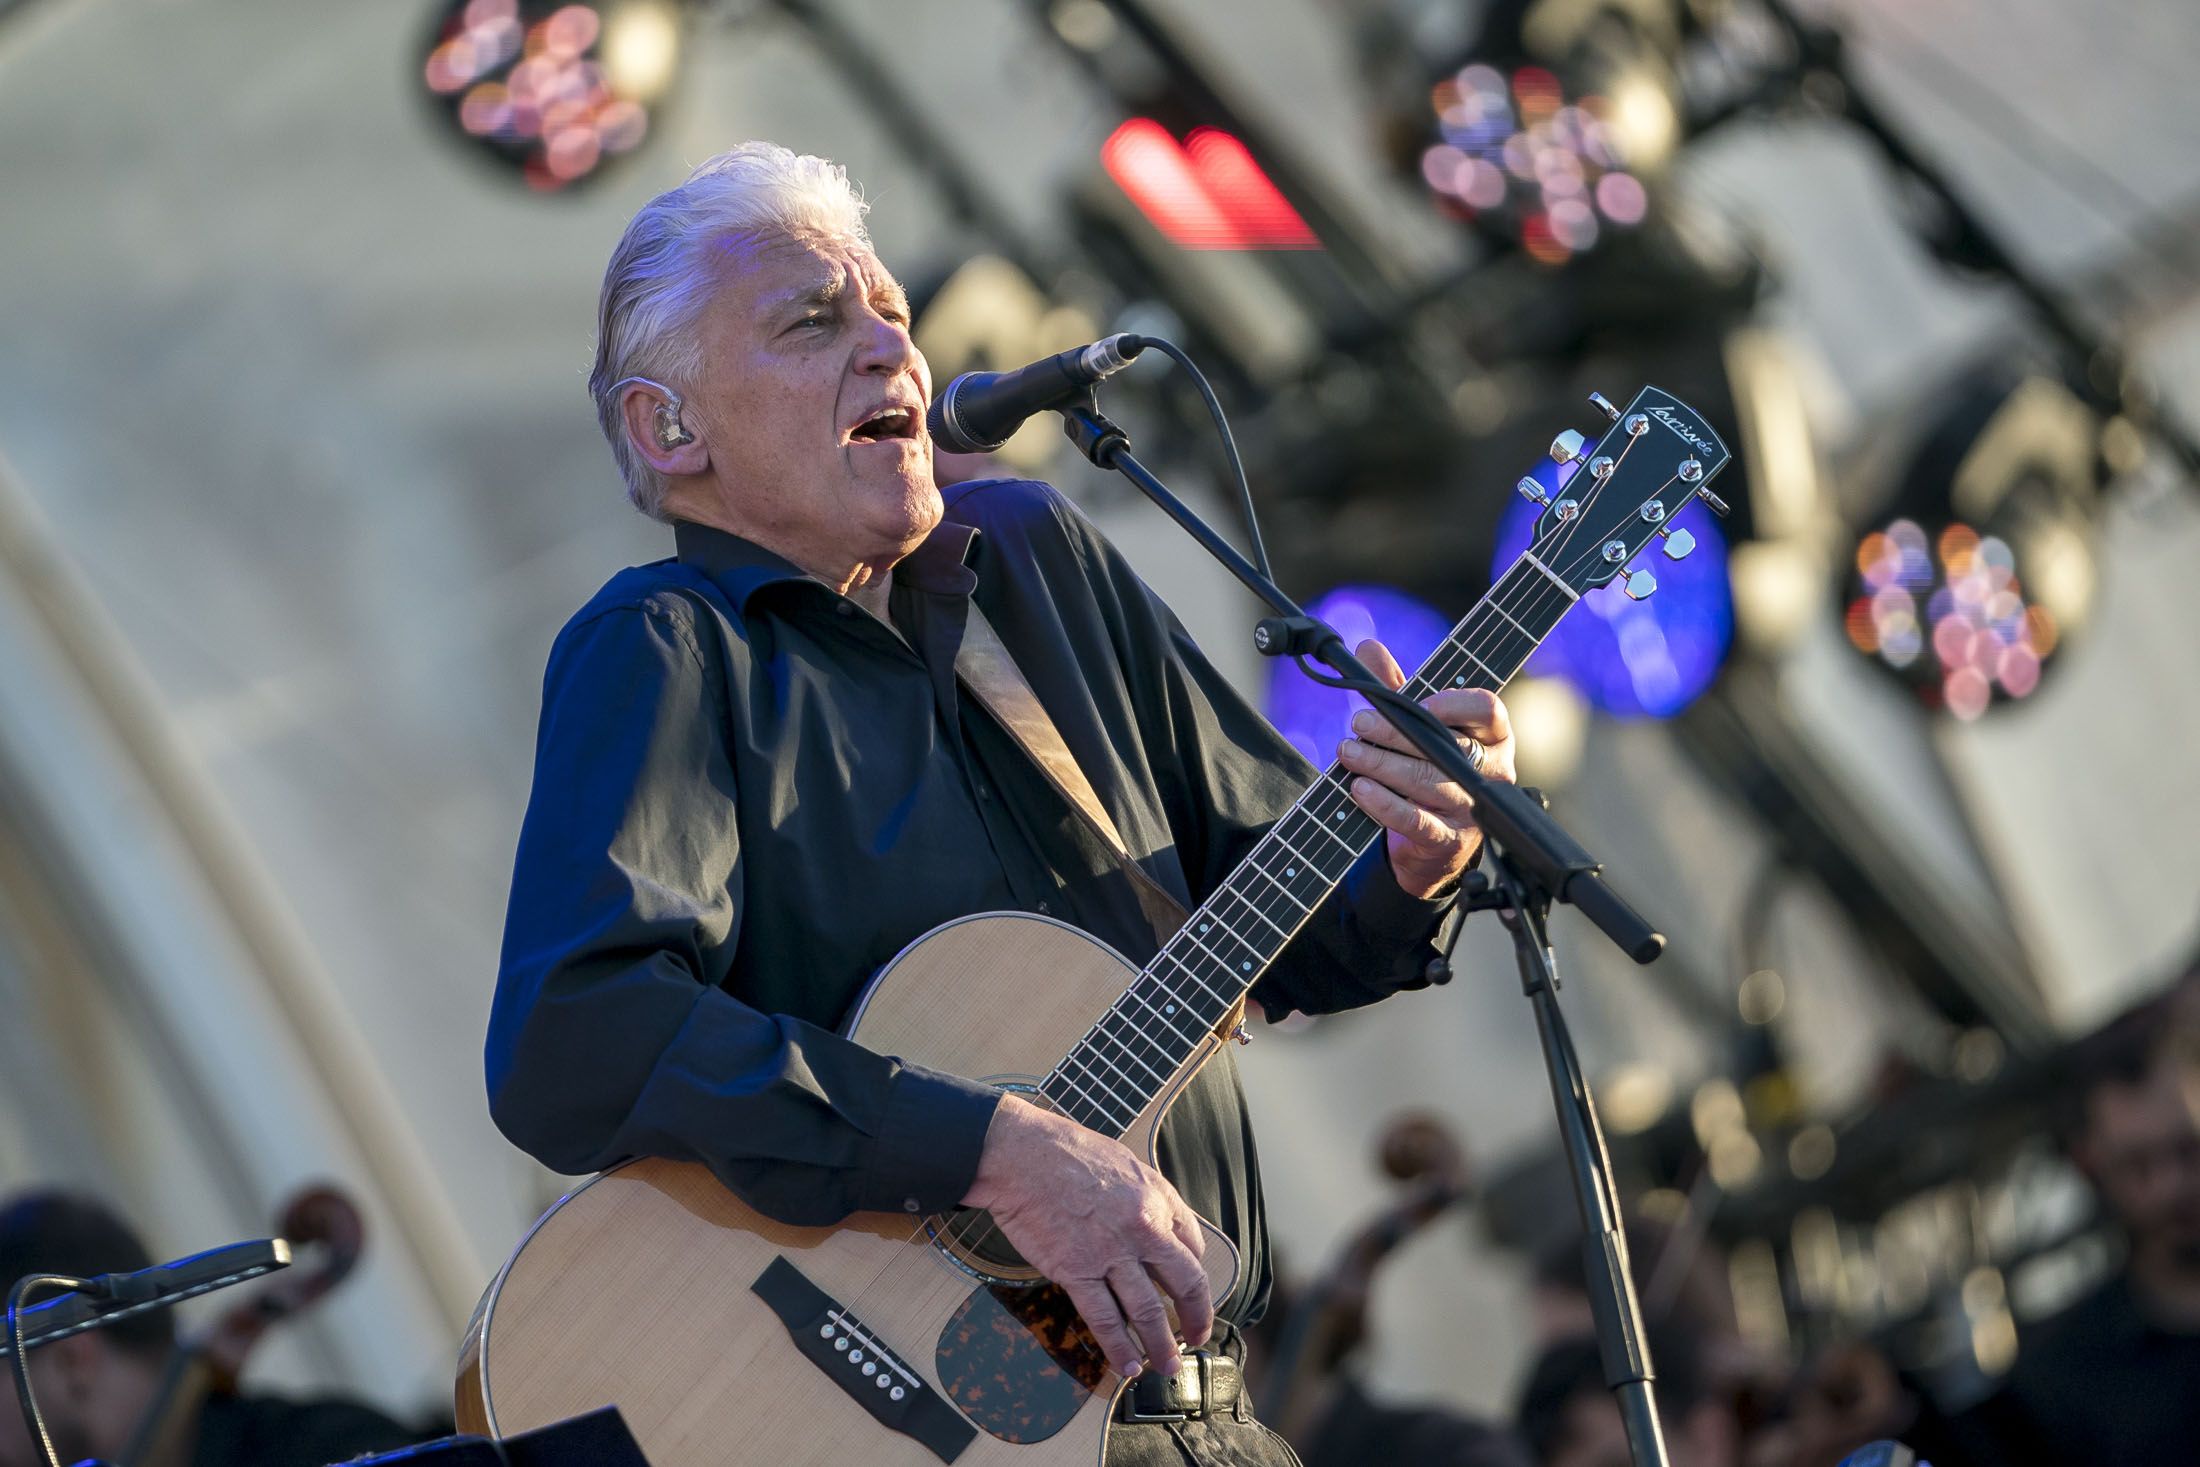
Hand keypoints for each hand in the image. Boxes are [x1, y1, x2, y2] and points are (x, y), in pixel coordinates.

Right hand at [961, 1095, 1212, 1377]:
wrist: (1020, 1156)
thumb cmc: (1065, 1152)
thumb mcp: (1125, 1163)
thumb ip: (1148, 1196)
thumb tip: (1161, 1226)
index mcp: (1157, 1198)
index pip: (1192, 1246)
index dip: (1194, 1273)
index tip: (1191, 1292)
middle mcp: (1143, 1228)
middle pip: (1185, 1283)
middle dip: (1196, 1317)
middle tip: (1196, 1338)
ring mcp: (1110, 1253)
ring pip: (1148, 1310)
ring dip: (1161, 1344)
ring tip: (1167, 1365)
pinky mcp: (1076, 1271)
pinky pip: (1105, 1319)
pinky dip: (1119, 1347)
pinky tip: (1128, 1364)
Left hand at [1335, 638, 1516, 899]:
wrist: (1434, 843)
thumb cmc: (1429, 768)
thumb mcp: (1416, 727)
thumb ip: (1395, 689)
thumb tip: (1367, 648)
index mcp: (1493, 736)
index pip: (1487, 710)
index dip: (1452, 704)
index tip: (1415, 703)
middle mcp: (1492, 772)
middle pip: (1447, 746)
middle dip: (1396, 733)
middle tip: (1359, 722)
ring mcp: (1473, 809)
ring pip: (1428, 782)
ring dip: (1382, 765)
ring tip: (1349, 753)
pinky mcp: (1450, 840)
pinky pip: (1417, 821)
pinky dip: (1384, 804)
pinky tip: (1360, 789)